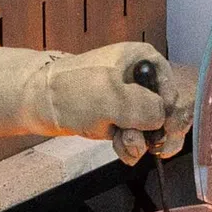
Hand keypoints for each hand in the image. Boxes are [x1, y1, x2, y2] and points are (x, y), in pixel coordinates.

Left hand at [0, 42, 194, 158]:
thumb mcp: (114, 97)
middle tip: (157, 150)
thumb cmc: (74, 91)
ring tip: (123, 145)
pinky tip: (120, 150)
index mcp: (144, 60)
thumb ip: (146, 109)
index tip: (165, 130)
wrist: (37, 101)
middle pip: (167, 111)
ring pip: (151, 128)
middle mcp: (140, 79)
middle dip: (158, 132)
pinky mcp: (116, 118)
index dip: (172, 112)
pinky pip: (134, 136)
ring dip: (140, 142)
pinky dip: (129, 146)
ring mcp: (128, 100)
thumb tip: (162, 121)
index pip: (174, 89)